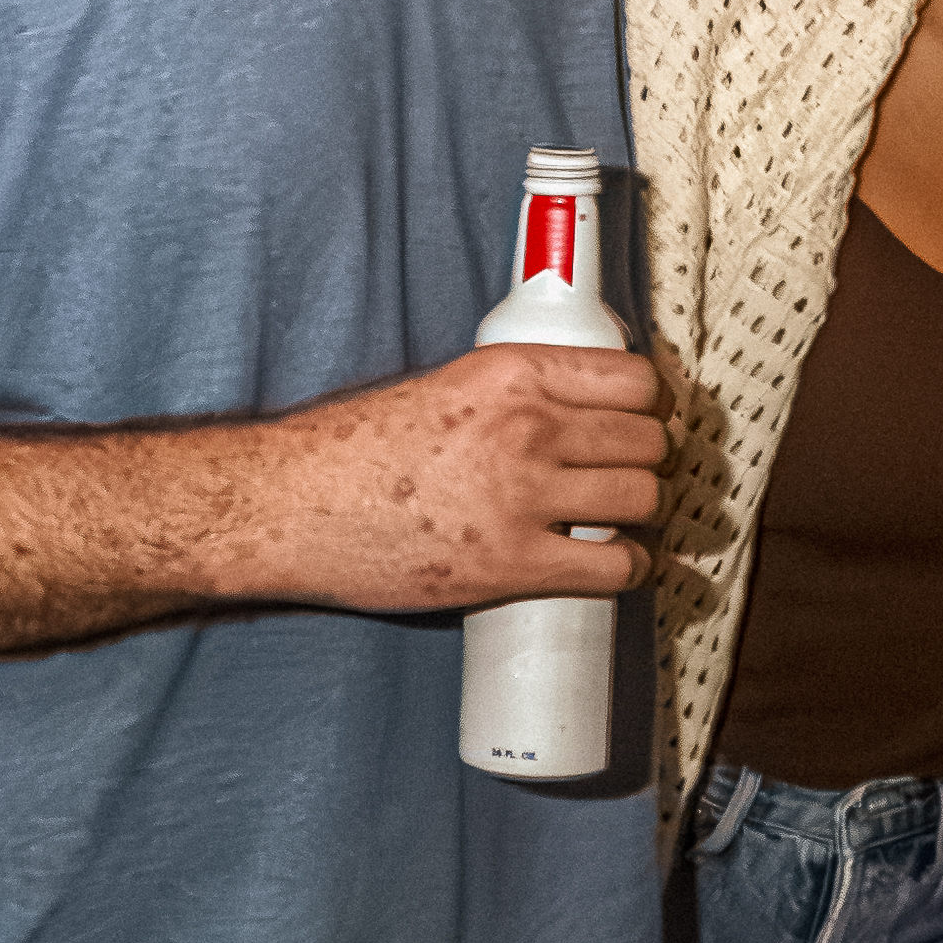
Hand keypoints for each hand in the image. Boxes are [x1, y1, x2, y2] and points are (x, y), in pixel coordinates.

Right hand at [254, 344, 669, 616]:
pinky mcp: (514, 564)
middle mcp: (527, 428)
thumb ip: (510, 393)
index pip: (633, 378)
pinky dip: (630, 569)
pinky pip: (615, 567)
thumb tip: (570, 406)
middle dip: (649, 460)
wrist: (291, 506)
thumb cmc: (351, 451)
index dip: (650, 404)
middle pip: (648, 441)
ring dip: (643, 513)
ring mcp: (524, 498)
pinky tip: (618, 564)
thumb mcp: (441, 388)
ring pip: (643, 499)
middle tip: (635, 472)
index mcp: (510, 373)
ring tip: (623, 519)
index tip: (647, 418)